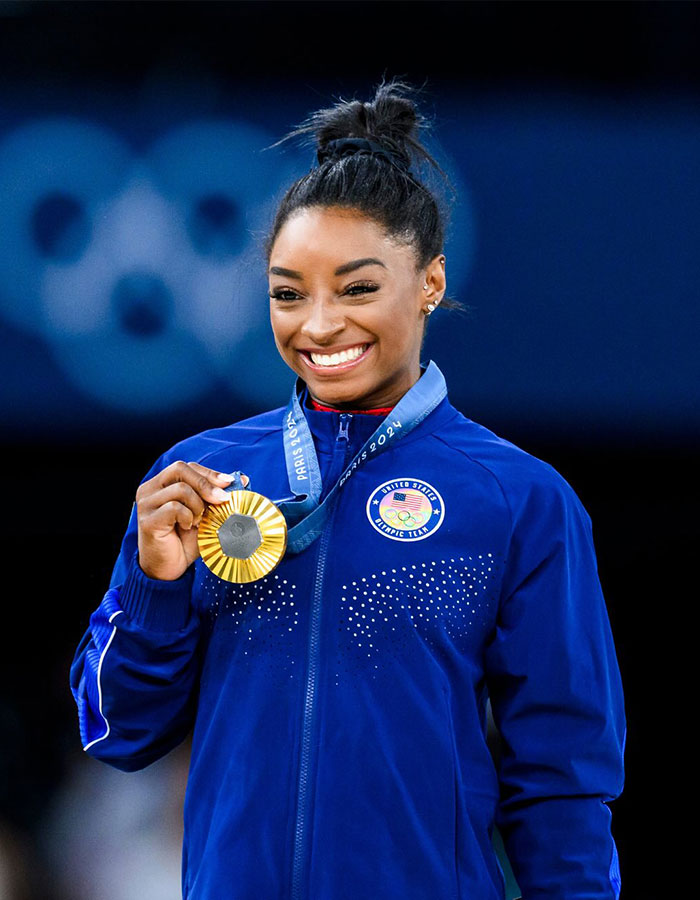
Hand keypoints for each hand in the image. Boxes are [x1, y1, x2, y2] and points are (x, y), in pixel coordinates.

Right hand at [135, 460, 248, 580]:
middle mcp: (149, 490)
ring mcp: (146, 504)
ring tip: (198, 521)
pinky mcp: (148, 520)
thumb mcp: (206, 514)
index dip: (209, 473)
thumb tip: (243, 480)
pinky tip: (188, 527)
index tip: (229, 483)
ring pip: (180, 489)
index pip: (186, 467)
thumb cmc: (186, 540)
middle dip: (206, 484)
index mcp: (160, 484)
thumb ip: (218, 497)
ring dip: (198, 505)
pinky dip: (188, 517)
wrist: (171, 569)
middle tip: (222, 499)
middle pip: (180, 469)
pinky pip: (175, 507)